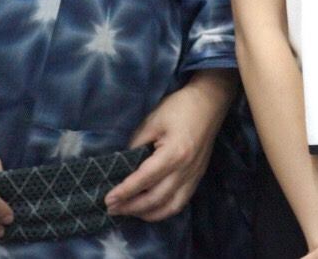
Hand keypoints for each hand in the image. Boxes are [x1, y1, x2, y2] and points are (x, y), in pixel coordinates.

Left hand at [104, 70, 236, 220]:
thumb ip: (137, 144)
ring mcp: (194, 176)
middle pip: (156, 199)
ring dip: (146, 214)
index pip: (145, 179)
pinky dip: (163, 211)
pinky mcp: (197, 177)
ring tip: (128, 211)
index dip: (125, 191)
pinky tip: (149, 209)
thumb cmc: (180, 107)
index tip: (108, 199)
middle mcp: (186, 170)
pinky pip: (180, 202)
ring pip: (169, 207)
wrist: (210, 103)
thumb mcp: (153, 121)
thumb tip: (123, 164)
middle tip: (111, 208)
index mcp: (174, 153)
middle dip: (131, 207)